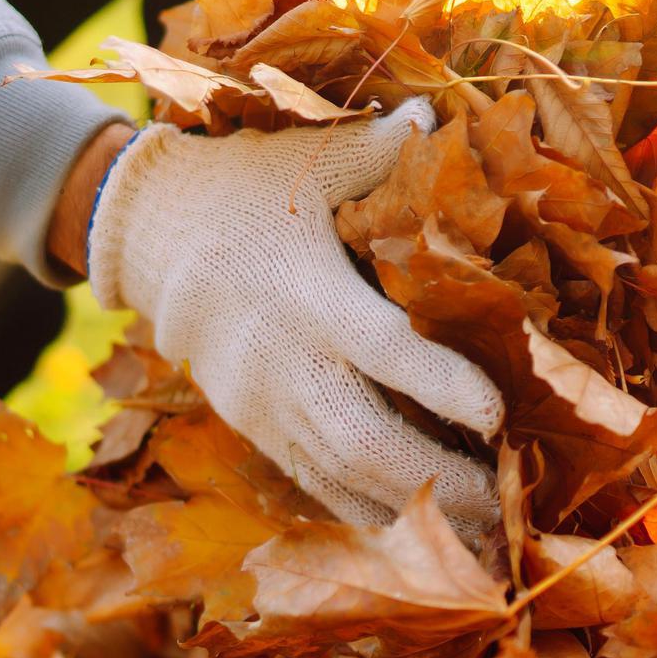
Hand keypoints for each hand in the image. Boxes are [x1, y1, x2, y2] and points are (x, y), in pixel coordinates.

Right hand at [81, 101, 503, 530]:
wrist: (147, 234)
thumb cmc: (243, 186)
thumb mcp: (308, 158)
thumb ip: (377, 149)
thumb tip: (437, 121)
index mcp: (306, 291)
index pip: (382, 351)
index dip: (442, 388)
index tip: (500, 417)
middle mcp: (281, 360)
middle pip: (363, 440)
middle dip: (440, 481)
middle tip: (509, 506)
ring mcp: (261, 404)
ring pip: (339, 477)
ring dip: (412, 510)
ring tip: (483, 536)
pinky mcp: (252, 426)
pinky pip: (313, 482)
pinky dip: (368, 511)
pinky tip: (422, 531)